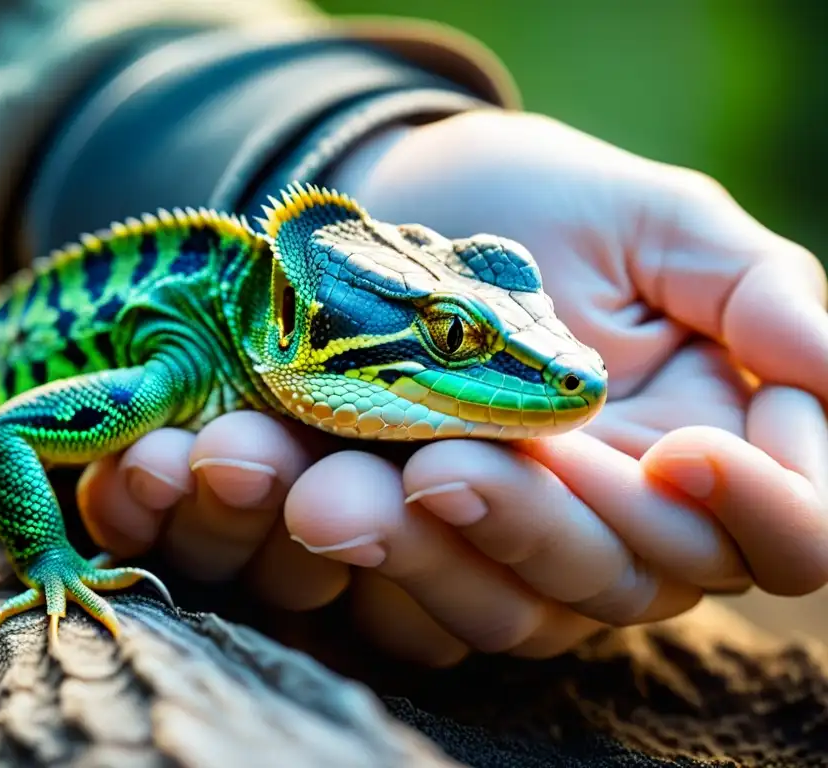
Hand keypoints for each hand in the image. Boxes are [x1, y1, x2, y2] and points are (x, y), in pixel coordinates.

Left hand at [77, 109, 827, 665]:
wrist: (390, 206)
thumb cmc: (534, 204)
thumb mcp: (649, 216)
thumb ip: (748, 285)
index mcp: (698, 448)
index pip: (782, 530)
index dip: (761, 514)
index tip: (690, 456)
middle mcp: (609, 523)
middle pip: (617, 583)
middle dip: (537, 528)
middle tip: (448, 466)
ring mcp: (498, 544)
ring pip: (494, 605)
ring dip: (407, 551)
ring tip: (319, 485)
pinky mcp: (399, 545)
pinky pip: (377, 596)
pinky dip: (315, 548)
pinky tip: (250, 485)